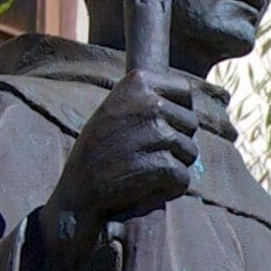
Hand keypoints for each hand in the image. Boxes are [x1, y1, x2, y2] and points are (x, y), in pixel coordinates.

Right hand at [45, 68, 221, 230]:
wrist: (79, 189)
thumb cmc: (99, 149)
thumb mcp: (115, 107)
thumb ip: (147, 98)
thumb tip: (187, 97)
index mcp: (138, 82)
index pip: (185, 91)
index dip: (177, 112)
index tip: (156, 126)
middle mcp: (149, 103)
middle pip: (191, 123)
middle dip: (176, 141)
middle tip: (145, 152)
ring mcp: (157, 134)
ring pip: (190, 151)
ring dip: (173, 165)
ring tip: (142, 168)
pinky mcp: (163, 165)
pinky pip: (184, 177)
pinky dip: (169, 187)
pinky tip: (145, 185)